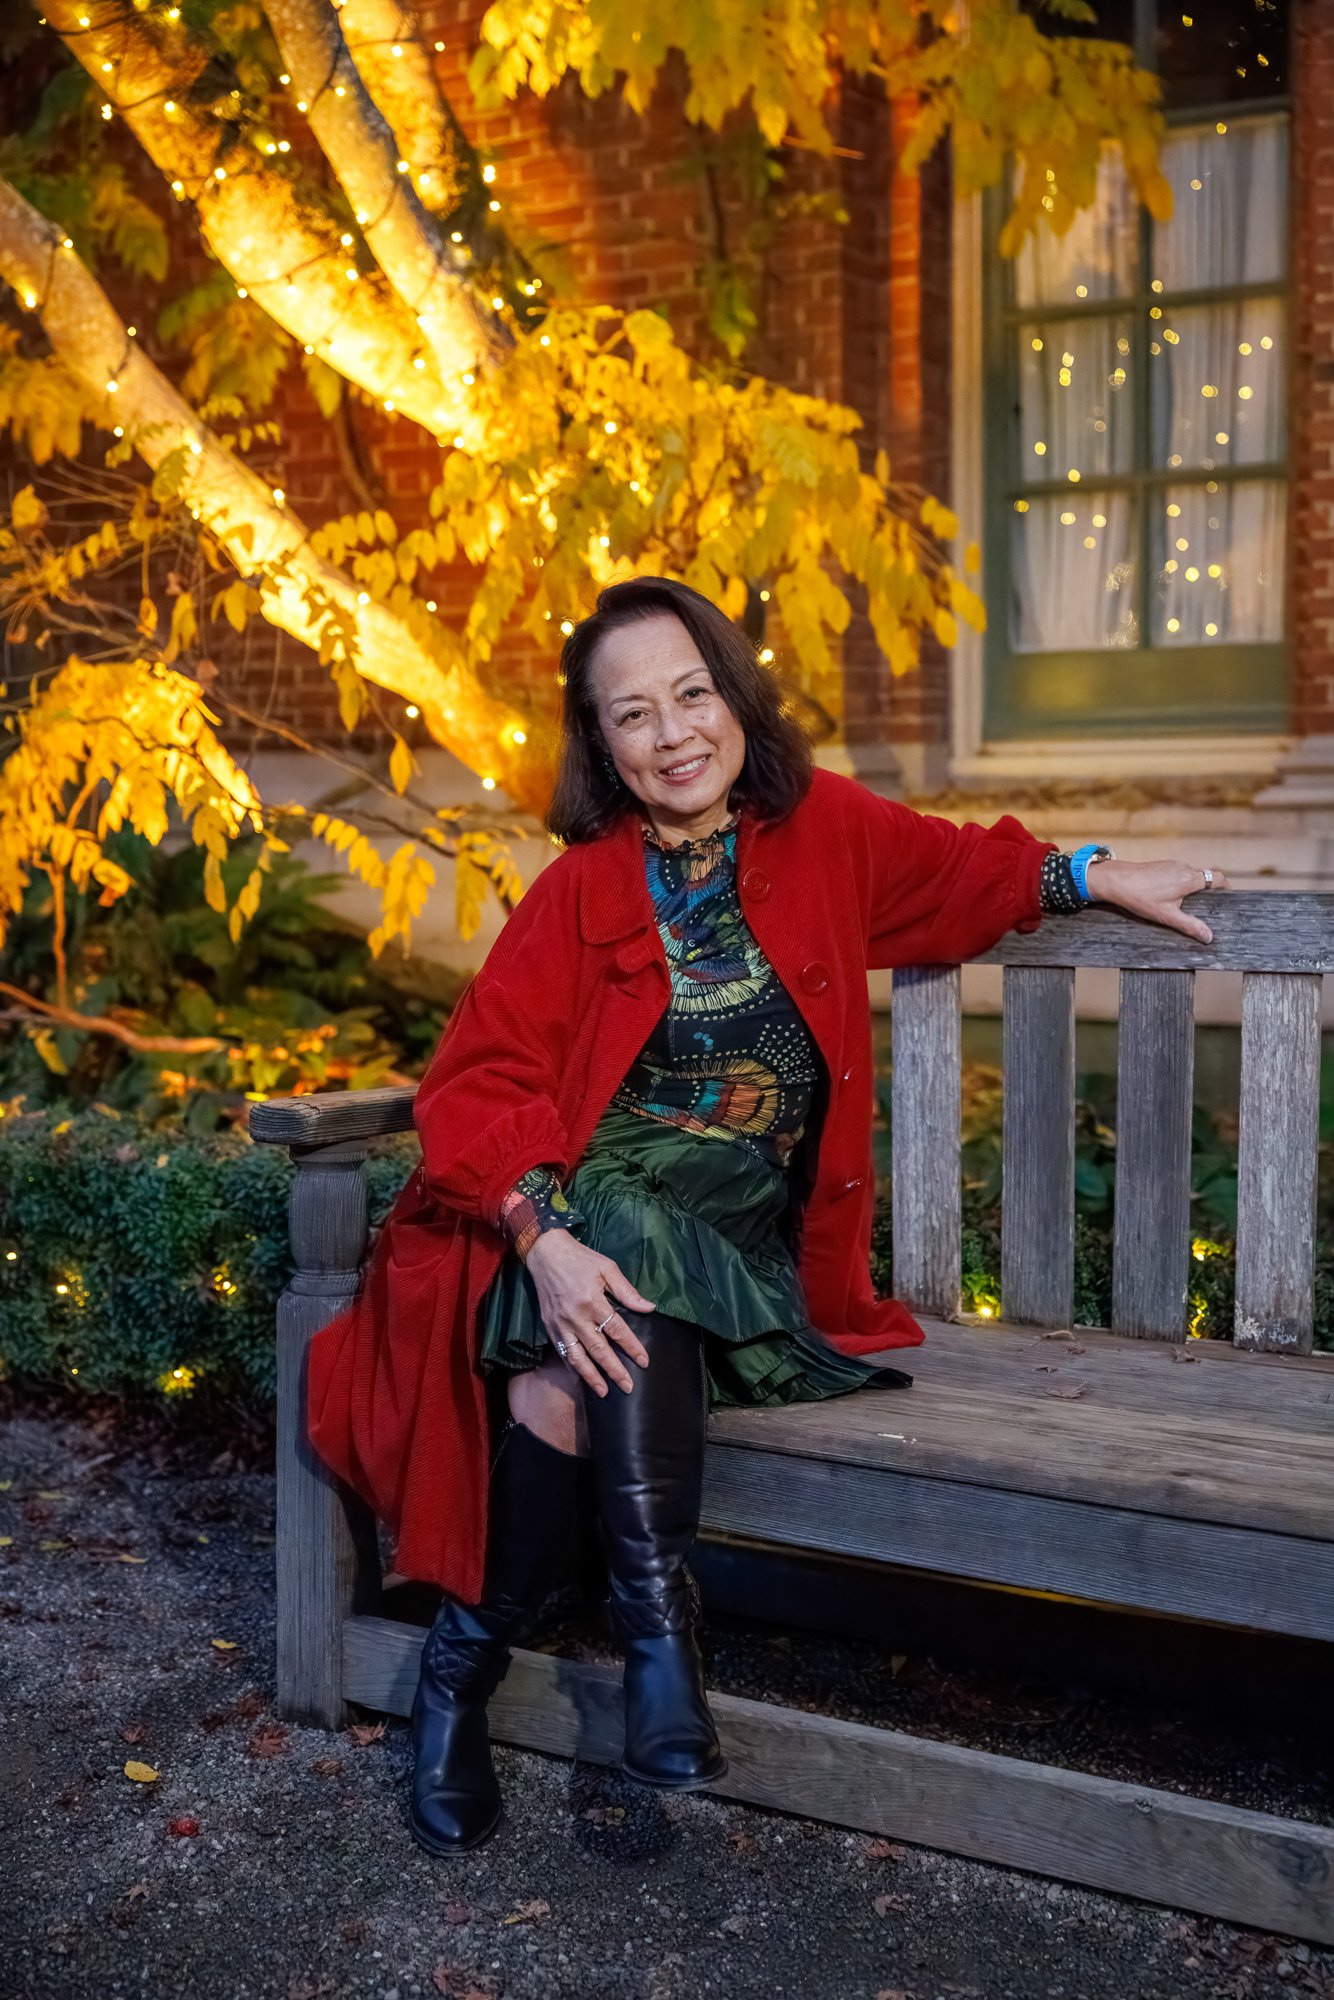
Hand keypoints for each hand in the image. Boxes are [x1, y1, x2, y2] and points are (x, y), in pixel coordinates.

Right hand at [524, 1231, 654, 1395]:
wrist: (546, 1253)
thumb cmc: (580, 1259)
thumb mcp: (608, 1268)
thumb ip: (627, 1291)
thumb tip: (649, 1308)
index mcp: (593, 1301)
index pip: (617, 1330)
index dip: (632, 1347)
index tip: (644, 1361)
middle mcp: (576, 1317)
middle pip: (598, 1350)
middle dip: (614, 1370)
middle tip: (627, 1387)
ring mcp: (561, 1324)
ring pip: (577, 1357)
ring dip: (591, 1376)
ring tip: (604, 1392)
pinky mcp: (550, 1326)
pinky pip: (562, 1351)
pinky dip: (572, 1366)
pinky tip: (581, 1377)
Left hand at [1083, 857, 1229, 943]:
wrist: (1116, 881)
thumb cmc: (1140, 897)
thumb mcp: (1167, 916)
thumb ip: (1190, 925)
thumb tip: (1209, 937)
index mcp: (1190, 879)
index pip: (1217, 878)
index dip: (1225, 887)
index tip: (1227, 898)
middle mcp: (1184, 868)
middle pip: (1205, 877)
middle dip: (1208, 891)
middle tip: (1206, 908)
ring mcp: (1172, 865)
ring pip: (1190, 876)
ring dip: (1192, 888)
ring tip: (1186, 906)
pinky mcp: (1161, 865)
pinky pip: (1177, 874)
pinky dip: (1179, 884)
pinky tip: (1169, 897)